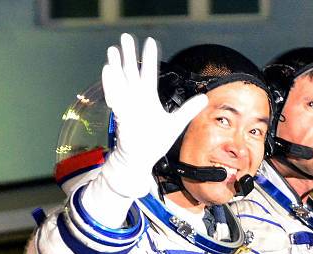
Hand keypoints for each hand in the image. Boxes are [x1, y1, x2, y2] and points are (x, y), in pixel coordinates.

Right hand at [101, 33, 207, 197]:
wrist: (141, 158)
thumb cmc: (155, 141)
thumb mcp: (176, 123)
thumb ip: (188, 109)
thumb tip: (204, 98)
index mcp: (148, 98)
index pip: (148, 73)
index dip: (149, 57)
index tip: (149, 41)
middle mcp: (136, 98)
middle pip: (131, 71)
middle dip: (128, 54)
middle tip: (125, 36)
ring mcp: (127, 106)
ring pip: (120, 81)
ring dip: (116, 65)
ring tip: (113, 50)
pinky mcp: (121, 115)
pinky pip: (115, 97)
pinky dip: (110, 84)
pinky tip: (108, 71)